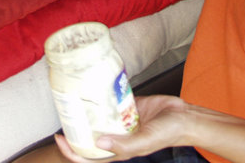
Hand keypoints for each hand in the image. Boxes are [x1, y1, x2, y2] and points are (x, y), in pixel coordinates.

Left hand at [54, 95, 190, 162]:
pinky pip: (111, 102)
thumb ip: (123, 145)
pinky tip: (92, 89)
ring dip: (87, 113)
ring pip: (99, 119)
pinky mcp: (128, 105)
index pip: (90, 155)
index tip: (60, 139)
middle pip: (90, 136)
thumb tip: (98, 143)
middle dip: (75, 130)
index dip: (72, 151)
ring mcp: (122, 120)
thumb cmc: (167, 133)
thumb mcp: (145, 141)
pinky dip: (102, 98)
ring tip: (73, 102)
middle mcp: (117, 136)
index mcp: (119, 149)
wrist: (185, 116)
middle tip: (63, 116)